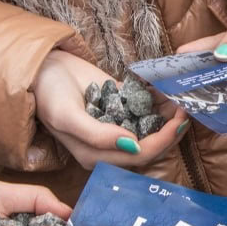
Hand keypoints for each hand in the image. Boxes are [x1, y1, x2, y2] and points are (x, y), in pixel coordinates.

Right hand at [34, 50, 187, 168]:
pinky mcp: (120, 108)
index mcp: (98, 155)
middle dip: (172, 130)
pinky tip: (167, 90)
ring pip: (152, 128)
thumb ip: (96, 135)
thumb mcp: (67, 117)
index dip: (163, 141)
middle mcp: (111, 145)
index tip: (180, 121)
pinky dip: (158, 101)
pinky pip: (145, 109)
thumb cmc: (48, 96)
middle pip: (152, 145)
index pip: (140, 156)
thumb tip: (131, 145)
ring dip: (168, 116)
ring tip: (180, 97)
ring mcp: (117, 126)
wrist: (40, 70)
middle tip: (186, 107)